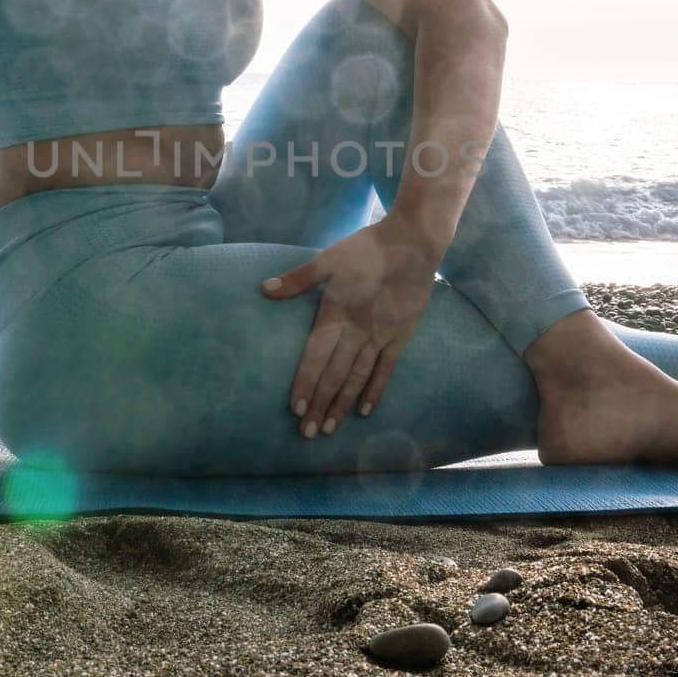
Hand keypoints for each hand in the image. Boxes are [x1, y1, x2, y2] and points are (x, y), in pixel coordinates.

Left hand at [260, 210, 440, 438]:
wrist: (413, 243)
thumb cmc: (366, 249)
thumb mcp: (328, 259)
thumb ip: (297, 279)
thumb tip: (264, 289)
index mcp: (335, 313)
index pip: (315, 356)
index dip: (305, 383)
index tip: (295, 408)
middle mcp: (356, 330)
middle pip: (334, 374)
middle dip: (319, 404)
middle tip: (307, 432)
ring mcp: (380, 336)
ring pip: (357, 377)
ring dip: (342, 404)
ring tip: (329, 428)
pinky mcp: (400, 337)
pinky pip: (386, 370)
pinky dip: (374, 391)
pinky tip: (364, 411)